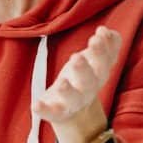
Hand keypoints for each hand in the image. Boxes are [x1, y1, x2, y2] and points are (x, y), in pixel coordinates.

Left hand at [33, 26, 121, 142]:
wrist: (75, 112)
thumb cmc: (84, 78)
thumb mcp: (95, 62)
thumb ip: (105, 46)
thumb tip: (106, 30)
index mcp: (99, 75)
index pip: (105, 62)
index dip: (104, 49)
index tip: (99, 33)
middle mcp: (88, 89)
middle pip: (90, 80)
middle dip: (84, 69)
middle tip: (77, 57)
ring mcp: (72, 102)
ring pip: (73, 98)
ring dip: (67, 90)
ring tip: (61, 82)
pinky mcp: (57, 112)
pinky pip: (51, 112)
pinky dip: (44, 110)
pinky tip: (35, 106)